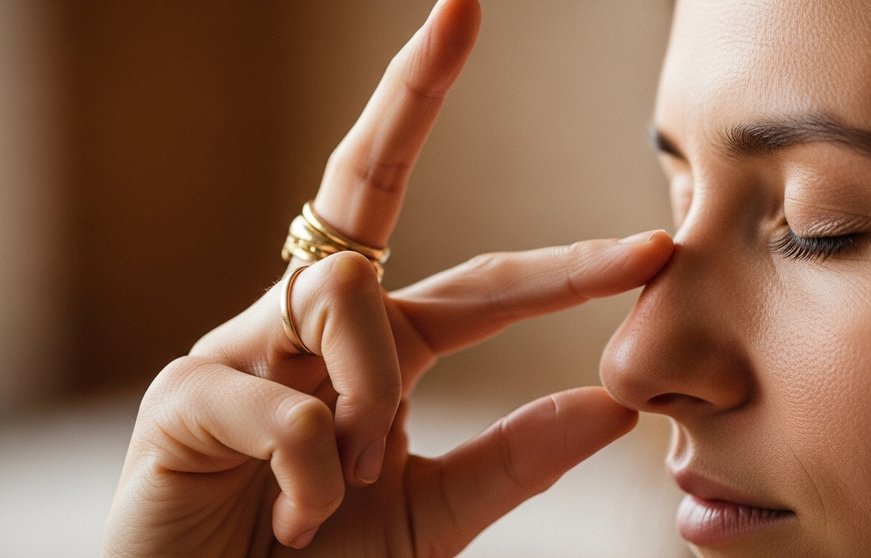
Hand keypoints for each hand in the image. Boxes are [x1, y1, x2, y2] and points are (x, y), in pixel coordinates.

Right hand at [103, 1, 673, 555]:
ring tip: (356, 479)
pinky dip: (316, 466)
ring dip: (371, 397)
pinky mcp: (183, 393)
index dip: (564, 265)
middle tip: (460, 6)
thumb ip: (512, 459)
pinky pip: (283, 400)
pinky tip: (298, 513)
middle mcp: (306, 327)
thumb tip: (612, 404)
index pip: (481, 284)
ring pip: (343, 300)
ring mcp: (240, 348)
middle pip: (362, 184)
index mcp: (375, 353)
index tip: (650, 246)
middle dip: (410, 93)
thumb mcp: (431, 515)